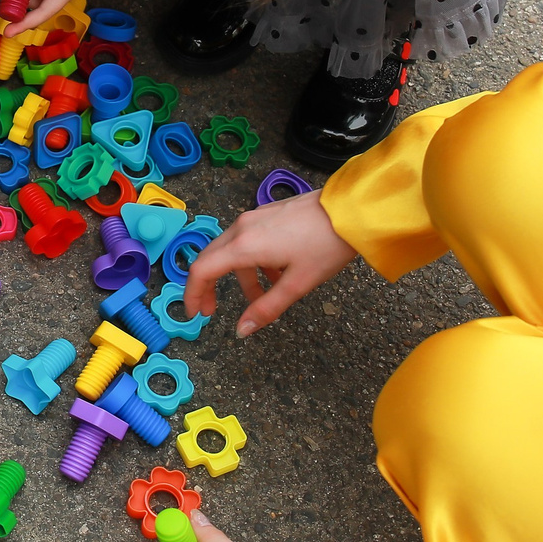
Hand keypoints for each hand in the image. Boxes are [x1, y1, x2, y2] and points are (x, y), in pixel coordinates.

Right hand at [183, 190, 357, 335]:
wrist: (350, 210)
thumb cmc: (326, 246)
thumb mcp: (297, 284)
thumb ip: (266, 309)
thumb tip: (241, 331)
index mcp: (244, 246)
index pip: (202, 271)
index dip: (193, 294)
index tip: (195, 314)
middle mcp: (242, 228)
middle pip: (210, 259)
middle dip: (208, 286)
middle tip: (212, 310)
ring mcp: (253, 217)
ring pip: (230, 250)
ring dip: (239, 276)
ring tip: (261, 296)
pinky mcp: (266, 213)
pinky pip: (247, 240)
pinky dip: (251, 261)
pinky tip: (276, 273)